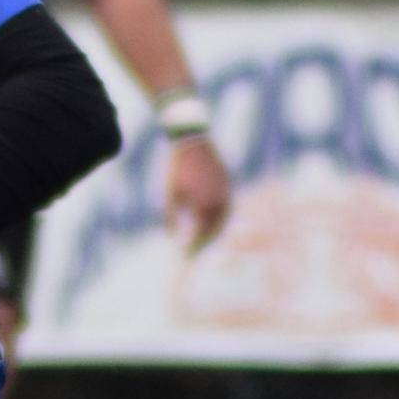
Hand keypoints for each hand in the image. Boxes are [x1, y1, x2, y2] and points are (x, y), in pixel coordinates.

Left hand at [162, 130, 230, 255]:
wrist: (193, 141)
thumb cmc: (177, 168)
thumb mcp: (170, 194)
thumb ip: (170, 218)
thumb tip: (171, 237)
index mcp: (205, 207)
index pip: (201, 236)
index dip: (192, 248)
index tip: (184, 257)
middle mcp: (220, 203)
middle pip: (214, 232)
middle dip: (203, 244)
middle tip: (192, 253)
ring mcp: (227, 194)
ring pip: (223, 221)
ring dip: (213, 233)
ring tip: (201, 241)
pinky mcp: (229, 186)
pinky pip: (227, 209)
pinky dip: (219, 219)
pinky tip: (210, 222)